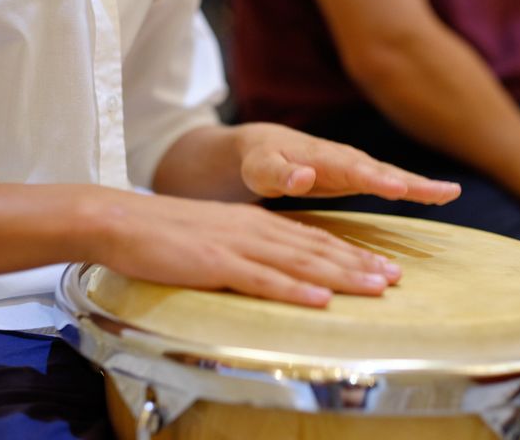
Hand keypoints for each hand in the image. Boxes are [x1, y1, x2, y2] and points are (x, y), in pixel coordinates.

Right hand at [87, 187, 401, 306]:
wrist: (124, 220)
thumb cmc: (170, 231)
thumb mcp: (220, 232)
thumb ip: (250, 244)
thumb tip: (277, 260)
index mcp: (257, 223)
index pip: (314, 239)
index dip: (350, 254)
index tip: (381, 266)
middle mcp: (256, 230)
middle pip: (317, 250)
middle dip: (359, 265)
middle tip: (395, 277)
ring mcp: (238, 246)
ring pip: (300, 263)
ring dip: (341, 276)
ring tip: (376, 288)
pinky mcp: (216, 262)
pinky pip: (262, 280)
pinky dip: (295, 291)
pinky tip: (320, 300)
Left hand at [235, 123, 460, 203]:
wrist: (264, 147)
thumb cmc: (259, 161)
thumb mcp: (260, 170)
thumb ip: (279, 175)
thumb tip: (304, 178)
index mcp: (321, 157)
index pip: (351, 170)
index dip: (374, 179)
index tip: (399, 188)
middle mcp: (344, 158)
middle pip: (383, 170)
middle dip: (413, 182)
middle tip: (448, 192)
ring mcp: (354, 166)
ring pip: (392, 174)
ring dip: (421, 184)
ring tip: (451, 193)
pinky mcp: (358, 175)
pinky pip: (389, 181)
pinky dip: (412, 187)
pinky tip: (436, 196)